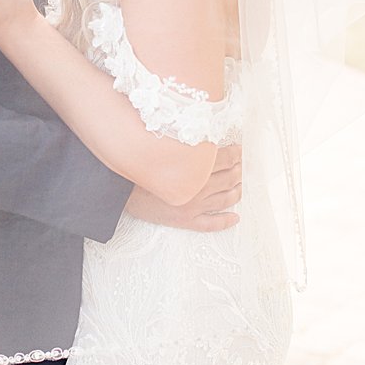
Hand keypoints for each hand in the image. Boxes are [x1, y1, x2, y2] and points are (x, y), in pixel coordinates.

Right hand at [126, 144, 242, 231]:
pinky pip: (210, 224)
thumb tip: (201, 139)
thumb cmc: (140, 170)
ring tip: (241, 185)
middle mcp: (196, 187)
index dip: (234, 153)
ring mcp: (193, 206)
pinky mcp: (186, 221)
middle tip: (243, 165)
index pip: (222, 158)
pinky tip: (235, 218)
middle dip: (238, 170)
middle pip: (227, 177)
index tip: (239, 149)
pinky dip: (225, 222)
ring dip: (237, 191)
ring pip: (224, 199)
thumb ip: (184, 147)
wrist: (121, 192)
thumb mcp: (164, 152)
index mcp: (191, 168)